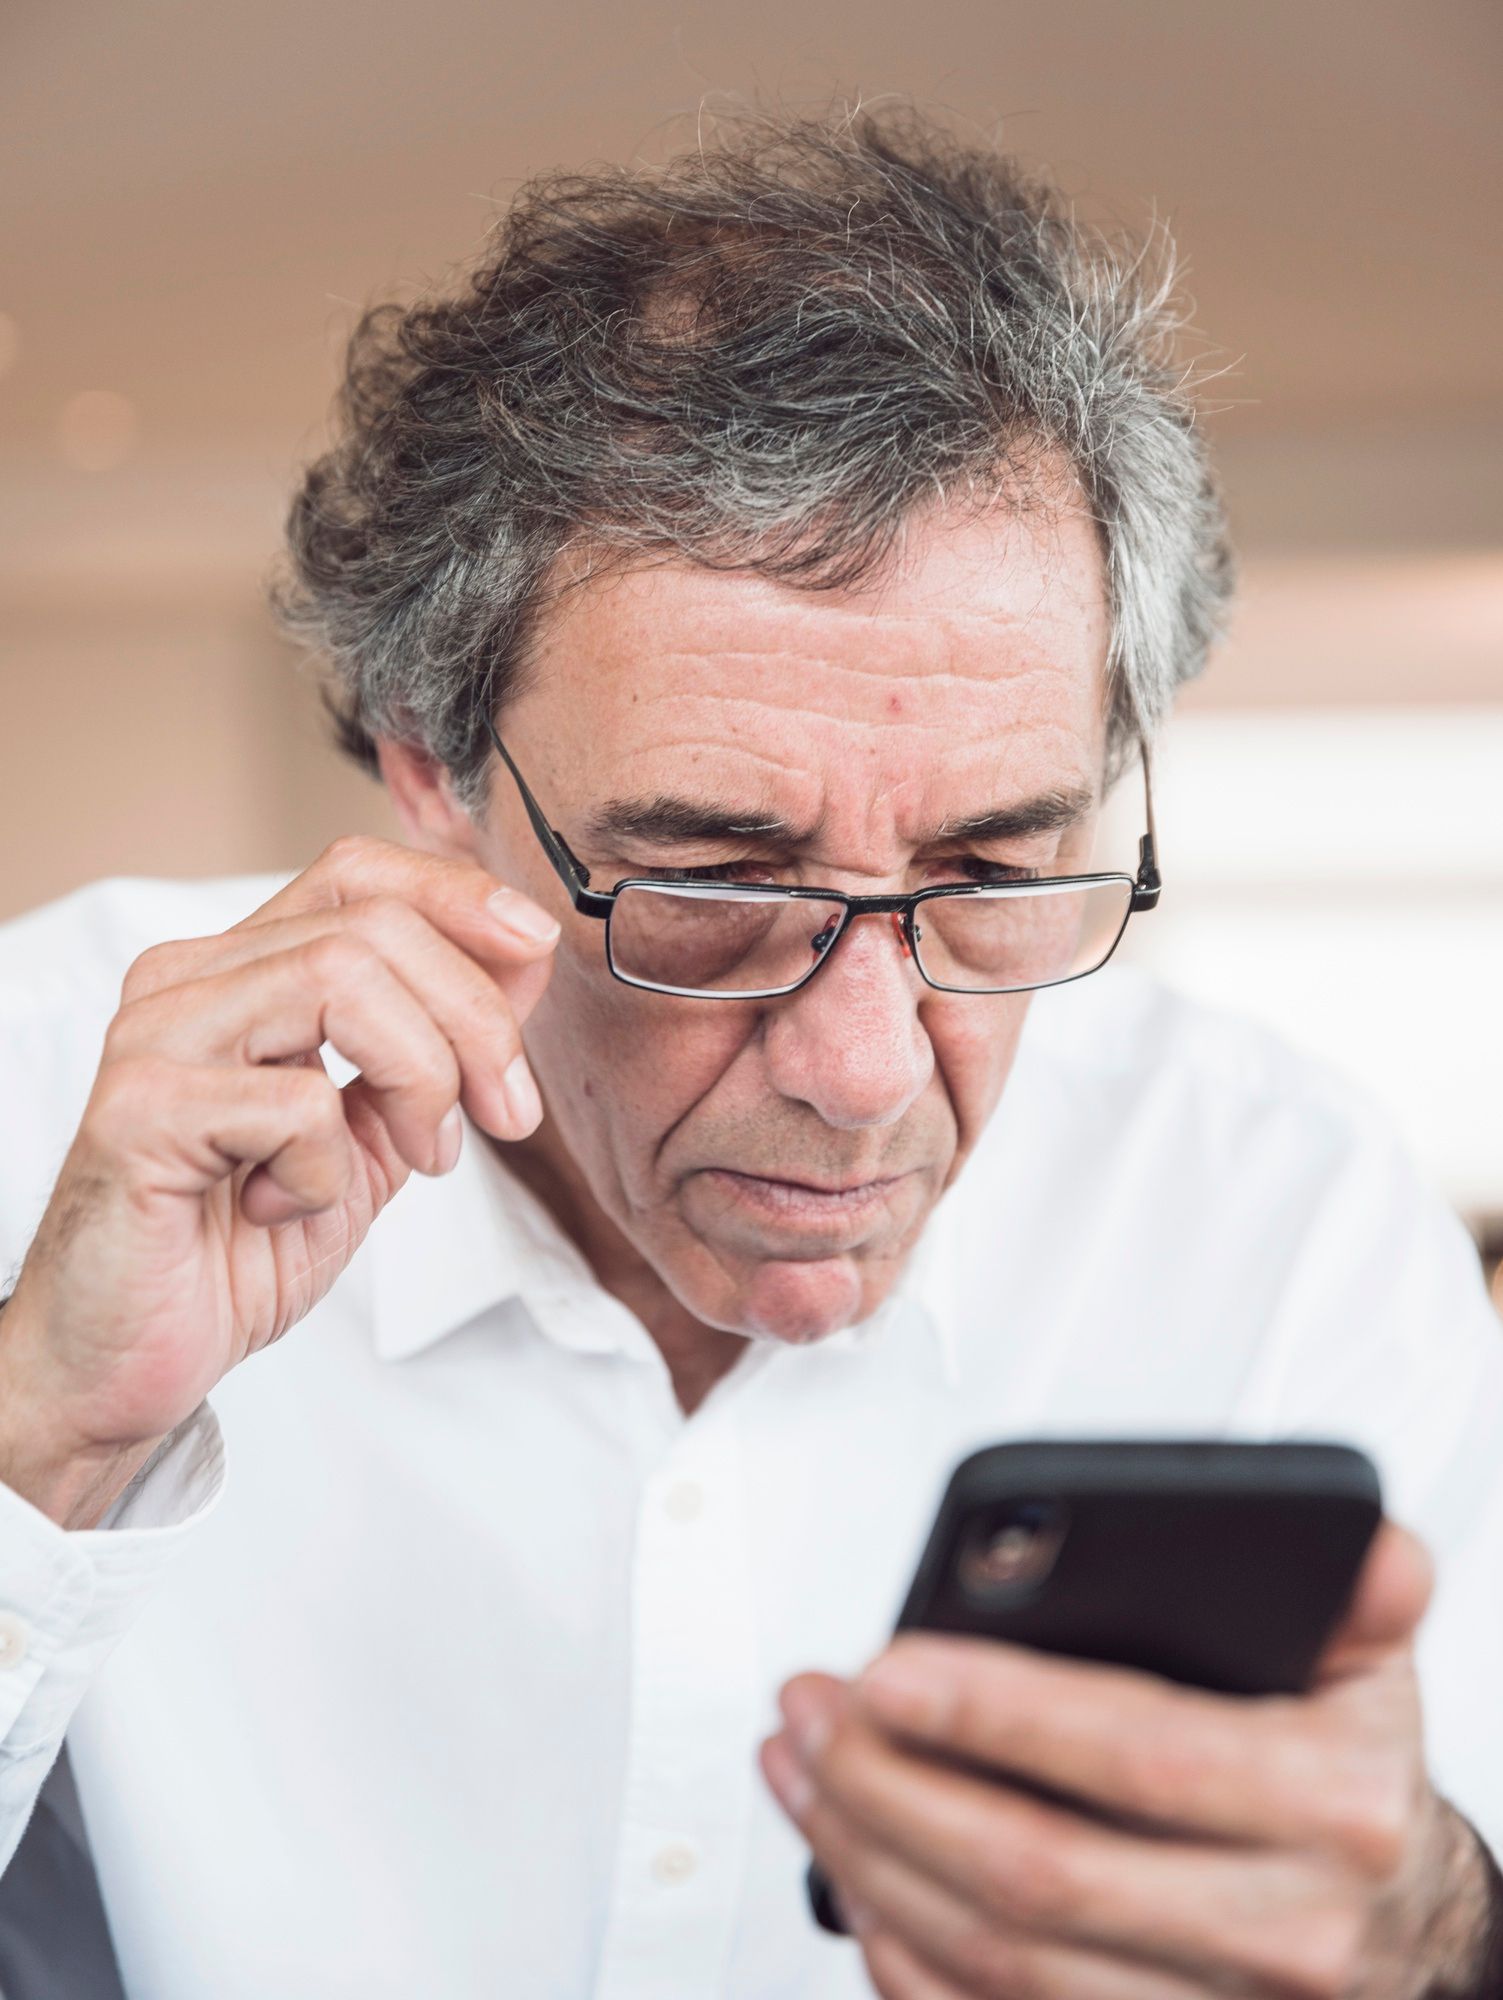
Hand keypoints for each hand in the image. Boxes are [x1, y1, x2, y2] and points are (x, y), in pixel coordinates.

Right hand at [0, 836, 558, 1528]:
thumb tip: (525, 958)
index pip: (356, 874)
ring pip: (340, 979)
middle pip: (371, 924)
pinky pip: (293, 1100)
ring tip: (421, 1156)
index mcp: (237, 971)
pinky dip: (327, 1168)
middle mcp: (187, 981)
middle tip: (504, 1113)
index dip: (458, 895)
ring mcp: (156, 1038)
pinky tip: (283, 1208)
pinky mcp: (139, 1112)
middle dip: (475, 1017)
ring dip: (422, 1075)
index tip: (537, 950)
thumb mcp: (370, 1137)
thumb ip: (434, 1049)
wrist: (127, 1362)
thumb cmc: (232, 1249)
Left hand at [762, 1522, 1496, 1997]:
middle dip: (890, 1783)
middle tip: (810, 1708)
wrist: (1396, 1921)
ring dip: (869, 1857)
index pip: (1138, 1755)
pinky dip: (899, 1954)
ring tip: (801, 1765)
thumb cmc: (1348, 1774)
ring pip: (999, 1959)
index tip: (884, 1670)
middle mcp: (1284, 1932)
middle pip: (1040, 1873)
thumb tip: (1354, 1539)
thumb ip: (1354, 1583)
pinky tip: (849, 1868)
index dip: (996, 1714)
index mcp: (1336, 1808)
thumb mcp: (1364, 1660)